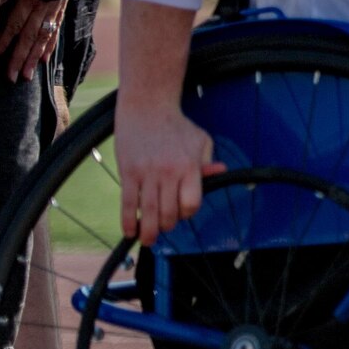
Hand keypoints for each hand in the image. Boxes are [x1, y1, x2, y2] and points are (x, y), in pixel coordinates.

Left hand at [0, 0, 65, 83]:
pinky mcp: (63, 5)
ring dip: (34, 57)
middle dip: (19, 58)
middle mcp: (45, 5)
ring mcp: (56, 7)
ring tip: (26, 75)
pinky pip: (56, 28)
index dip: (4, 43)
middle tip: (10, 78)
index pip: (15, 24)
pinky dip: (50, 45)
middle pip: (30, 36)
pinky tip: (44, 58)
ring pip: (44, 36)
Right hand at [115, 106, 226, 245]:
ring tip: (148, 239)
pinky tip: (130, 230)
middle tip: (164, 227)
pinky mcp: (128, 172)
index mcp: (189, 167)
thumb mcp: (201, 141)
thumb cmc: (177, 126)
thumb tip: (220, 172)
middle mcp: (169, 173)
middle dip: (168, 225)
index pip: (192, 203)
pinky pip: (128, 203)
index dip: (188, 213)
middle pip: (169, 212)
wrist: (147, 108)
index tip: (182, 213)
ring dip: (148, 231)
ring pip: (148, 212)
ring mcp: (147, 174)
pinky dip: (128, 220)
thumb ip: (208, 161)